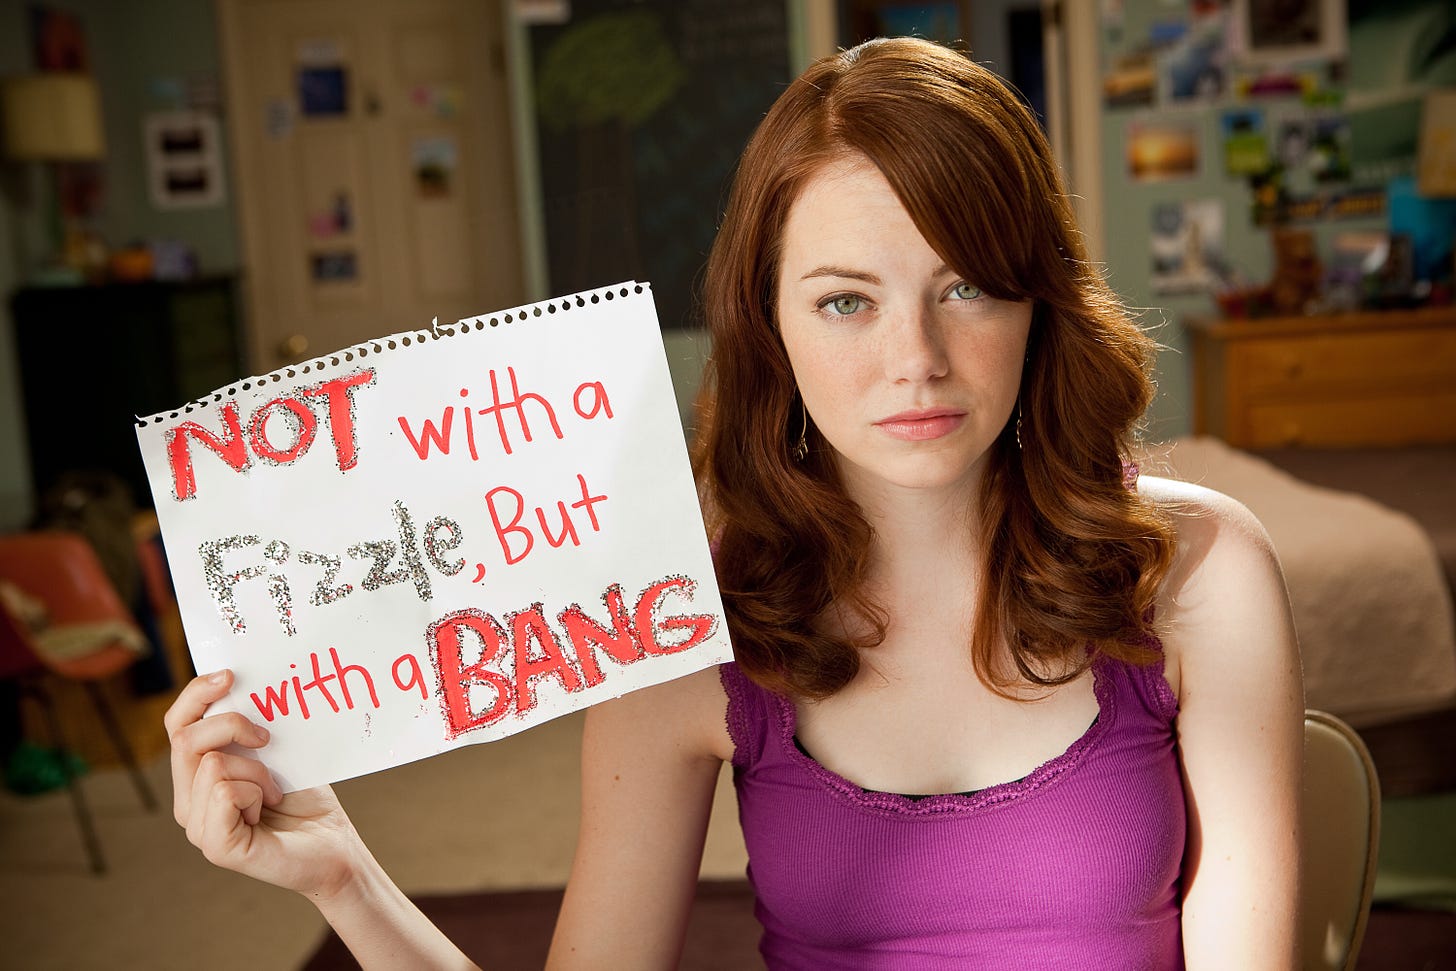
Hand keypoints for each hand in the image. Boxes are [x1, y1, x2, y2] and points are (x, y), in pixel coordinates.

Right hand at [165, 670, 359, 897]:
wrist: (334, 843)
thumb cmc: (305, 797)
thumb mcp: (275, 751)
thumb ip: (249, 727)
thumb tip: (239, 683)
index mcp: (196, 776)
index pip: (177, 725)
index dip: (195, 695)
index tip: (230, 675)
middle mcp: (188, 802)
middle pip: (185, 739)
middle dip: (233, 725)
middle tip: (267, 739)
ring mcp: (197, 827)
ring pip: (211, 764)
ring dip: (256, 770)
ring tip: (274, 791)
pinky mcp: (216, 846)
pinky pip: (225, 793)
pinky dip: (255, 793)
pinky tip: (268, 809)